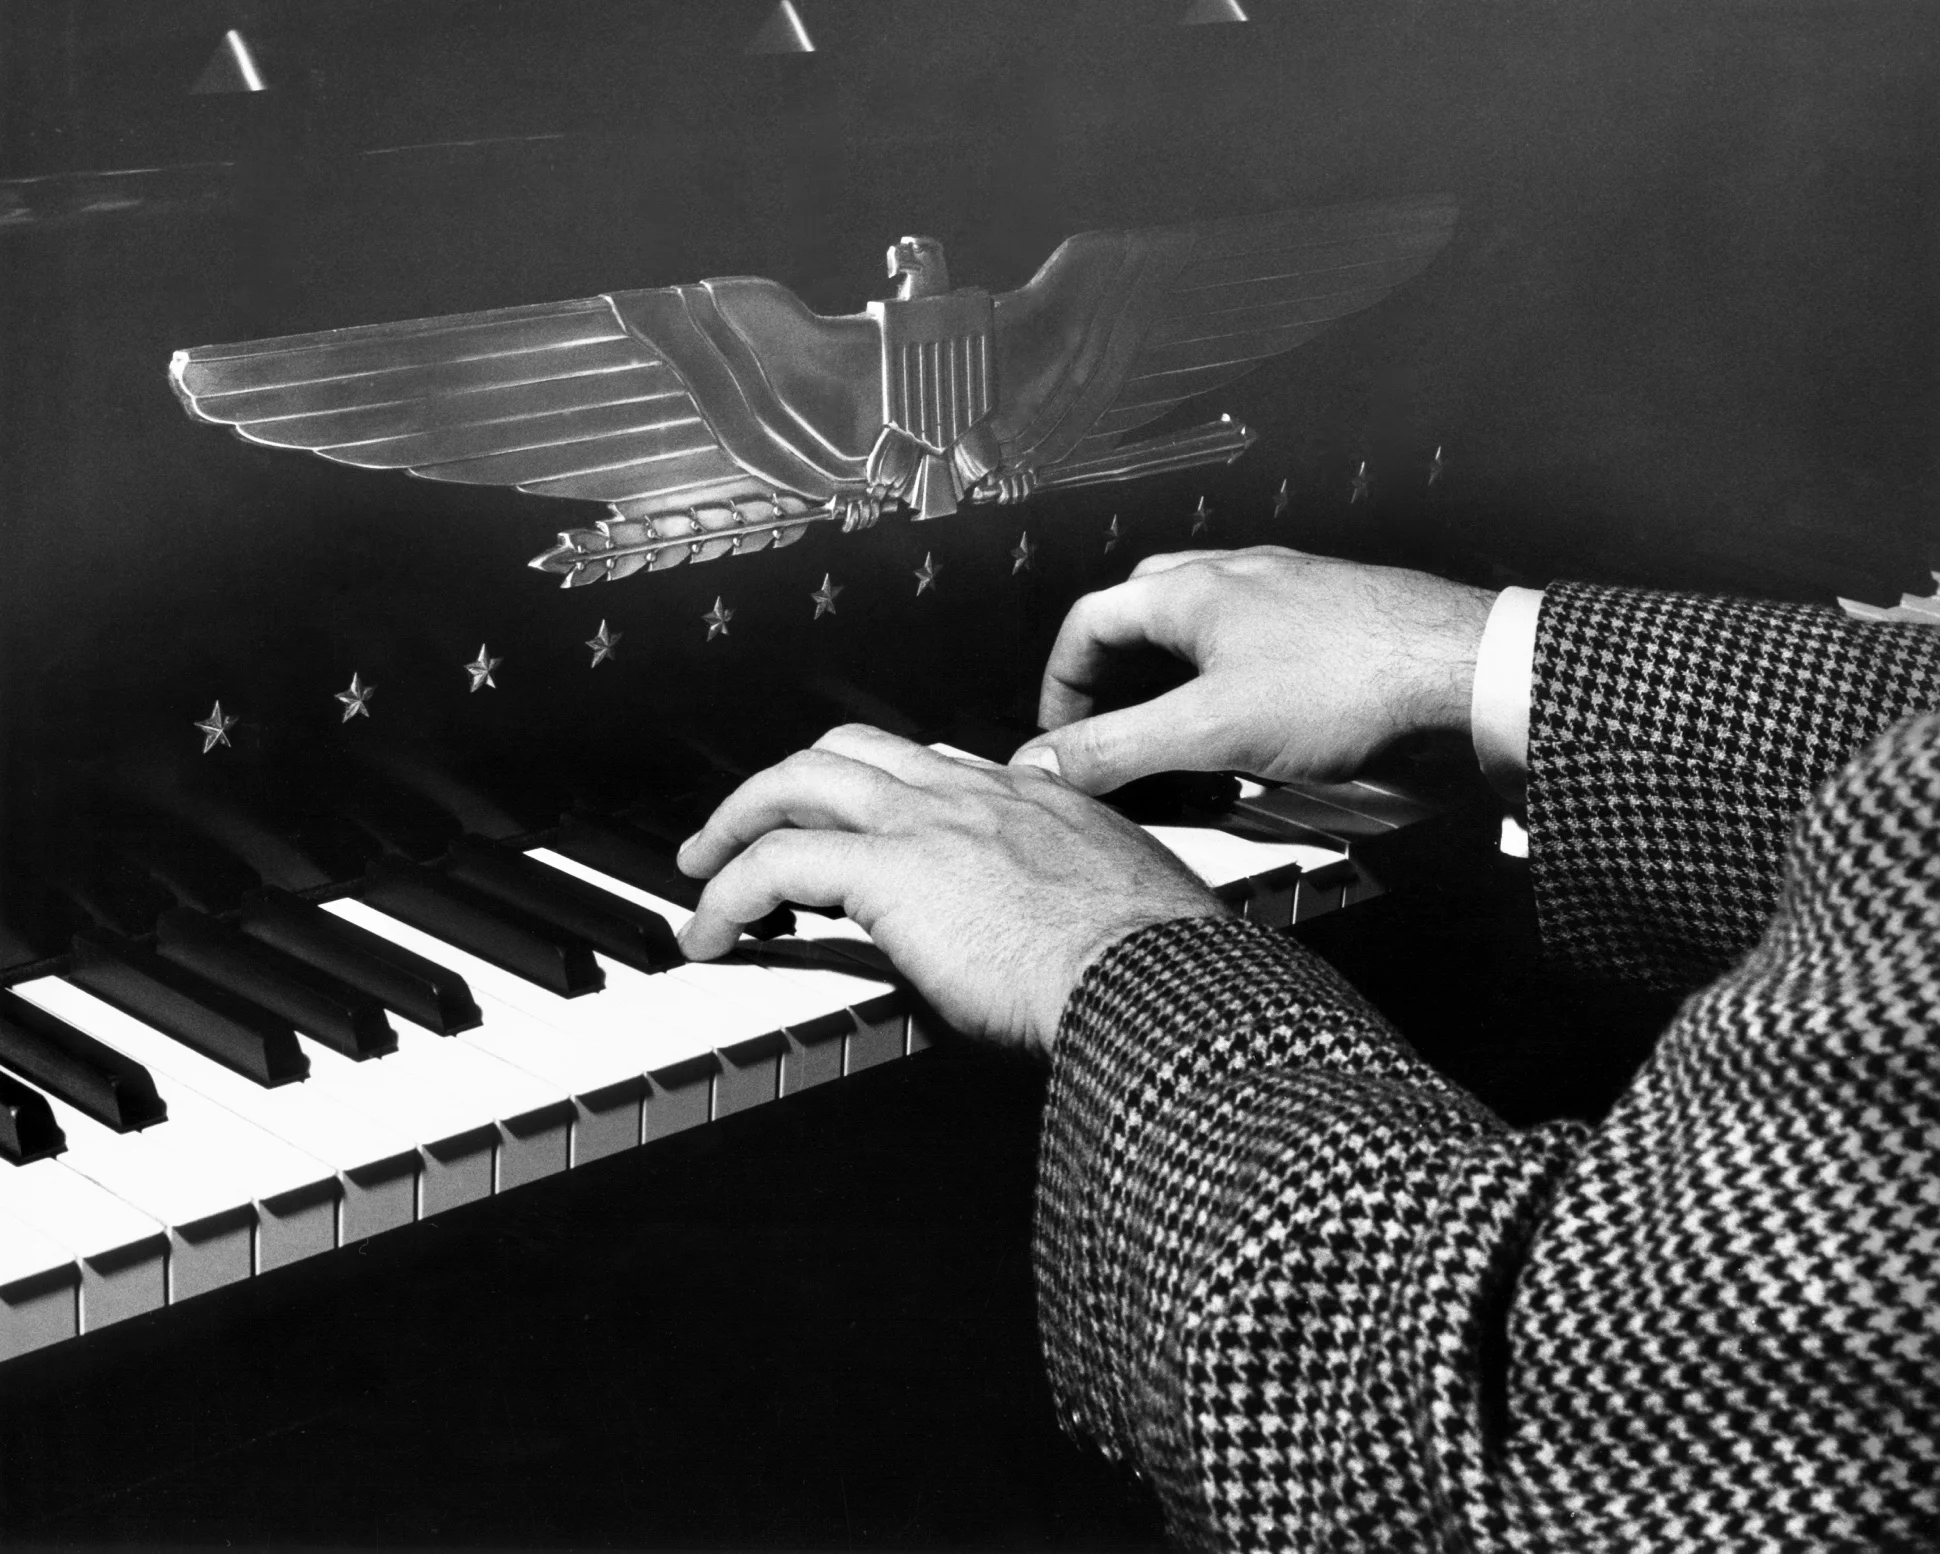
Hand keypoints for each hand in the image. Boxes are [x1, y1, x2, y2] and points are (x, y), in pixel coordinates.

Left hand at [676, 725, 1223, 1056]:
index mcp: (1033, 796)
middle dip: (787, 784)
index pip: (931, 768)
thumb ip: (1063, 898)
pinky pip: (776, 862)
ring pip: (798, 781)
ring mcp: (930, 820)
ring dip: (738, 821)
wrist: (1152, 979)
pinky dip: (728, 893)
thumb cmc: (1150, 966)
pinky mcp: (891, 867)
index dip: (877, 794)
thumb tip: (1035, 937)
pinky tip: (713, 934)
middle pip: (851, 750)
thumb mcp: (1112, 908)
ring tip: (704, 867)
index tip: (854, 832)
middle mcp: (975, 792)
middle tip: (748, 828)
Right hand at [1011, 546, 1494, 793]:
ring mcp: (1287, 590)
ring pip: (1203, 620)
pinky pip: (1256, 636)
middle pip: (1140, 609)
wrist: (1460, 670)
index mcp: (1191, 592)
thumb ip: (1118, 749)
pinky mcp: (1332, 615)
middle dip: (1112, 668)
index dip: (1060, 682)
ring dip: (1172, 671)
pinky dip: (1230, 675)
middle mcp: (1236, 577)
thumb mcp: (1209, 729)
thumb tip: (1043, 764)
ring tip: (1172, 722)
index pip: (1088, 622)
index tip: (1060, 734)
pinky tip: (1253, 715)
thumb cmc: (1351, 683)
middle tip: (1104, 719)